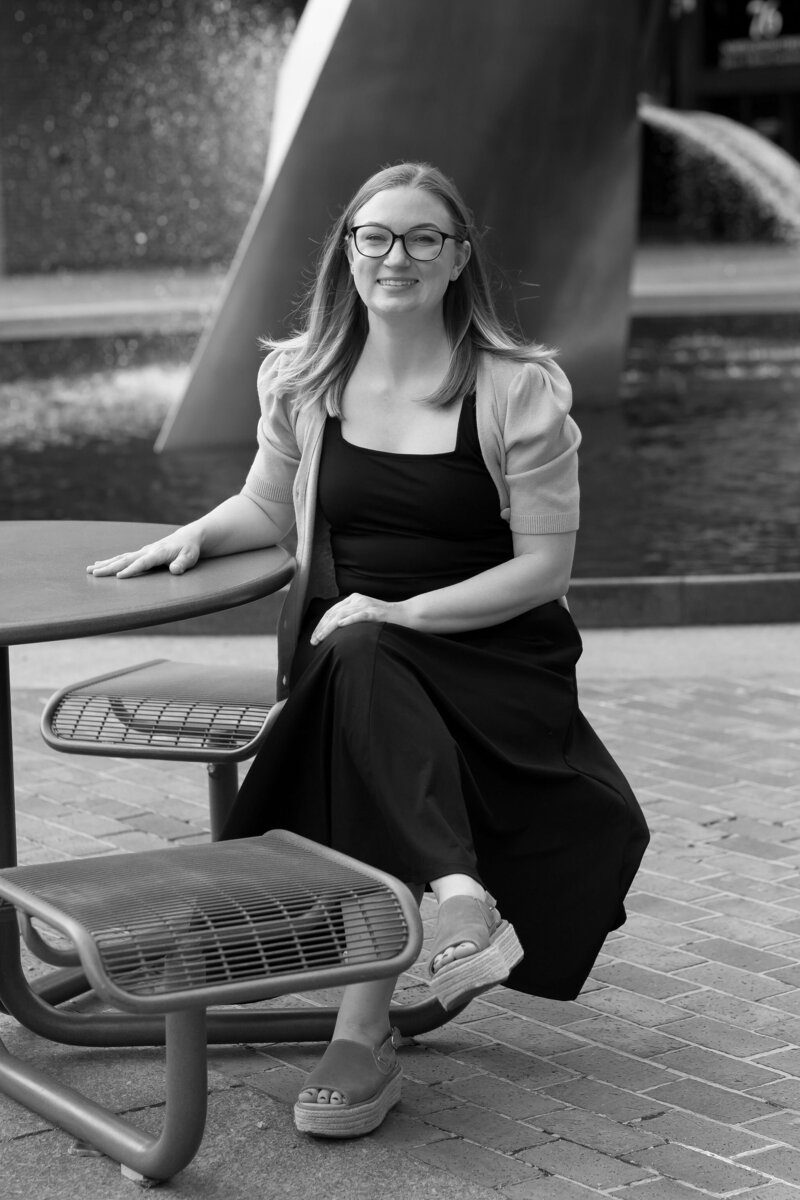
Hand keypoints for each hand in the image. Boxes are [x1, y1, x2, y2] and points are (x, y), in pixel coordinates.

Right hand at [86, 531, 201, 577]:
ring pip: (120, 558)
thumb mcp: (190, 557)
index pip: (143, 562)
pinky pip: (122, 558)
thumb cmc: (189, 550)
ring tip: (89, 570)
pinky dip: (110, 561)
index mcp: (158, 553)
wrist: (187, 538)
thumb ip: (182, 564)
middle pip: (125, 559)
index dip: (132, 569)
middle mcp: (147, 551)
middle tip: (94, 573)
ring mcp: (142, 551)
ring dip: (105, 564)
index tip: (119, 576)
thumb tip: (174, 570)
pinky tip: (98, 565)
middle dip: (109, 567)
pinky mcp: (140, 553)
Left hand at [309, 593, 402, 644]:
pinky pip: (358, 616)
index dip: (321, 624)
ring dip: (328, 628)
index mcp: (354, 598)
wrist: (405, 614)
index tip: (314, 637)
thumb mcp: (365, 614)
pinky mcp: (374, 612)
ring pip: (342, 615)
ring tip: (320, 638)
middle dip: (321, 628)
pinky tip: (339, 626)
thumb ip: (351, 617)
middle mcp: (357, 599)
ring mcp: (366, 605)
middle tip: (313, 641)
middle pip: (333, 613)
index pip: (332, 611)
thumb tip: (335, 630)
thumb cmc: (385, 619)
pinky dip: (347, 621)